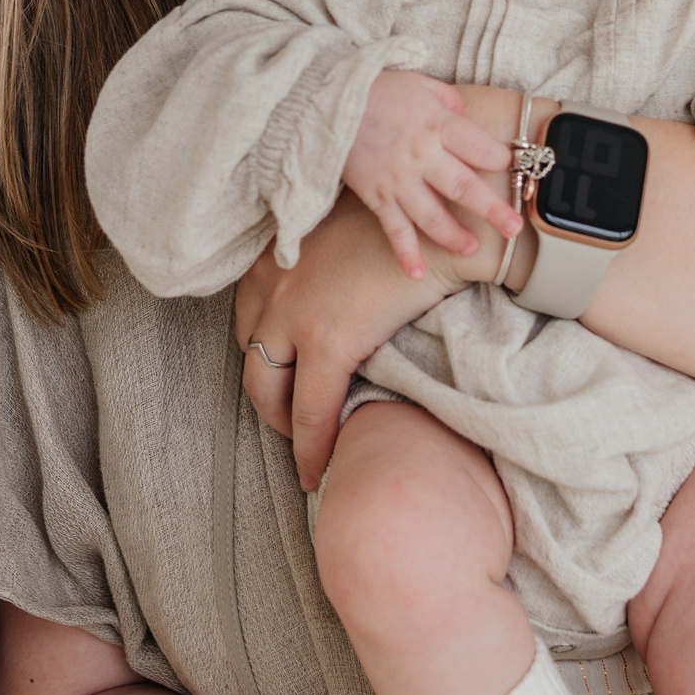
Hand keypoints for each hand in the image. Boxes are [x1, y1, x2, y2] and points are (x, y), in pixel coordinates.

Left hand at [236, 191, 477, 487]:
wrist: (445, 226)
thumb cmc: (408, 229)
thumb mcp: (346, 237)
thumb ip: (323, 267)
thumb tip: (332, 300)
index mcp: (276, 255)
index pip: (249, 320)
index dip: (266, 358)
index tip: (284, 381)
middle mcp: (272, 282)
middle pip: (250, 357)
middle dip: (268, 398)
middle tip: (291, 423)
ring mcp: (293, 313)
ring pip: (267, 389)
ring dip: (283, 425)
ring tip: (305, 450)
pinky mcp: (327, 342)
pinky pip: (310, 410)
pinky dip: (312, 446)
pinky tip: (319, 468)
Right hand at [343, 71, 517, 279]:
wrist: (325, 102)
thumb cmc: (374, 89)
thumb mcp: (418, 83)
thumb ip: (446, 100)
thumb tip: (463, 113)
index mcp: (437, 125)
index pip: (480, 147)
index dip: (501, 159)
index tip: (513, 168)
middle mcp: (422, 156)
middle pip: (464, 188)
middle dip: (493, 210)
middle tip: (515, 228)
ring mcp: (398, 180)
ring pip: (432, 216)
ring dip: (454, 236)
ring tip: (472, 250)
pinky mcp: (376, 196)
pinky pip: (394, 230)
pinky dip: (405, 253)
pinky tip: (417, 274)